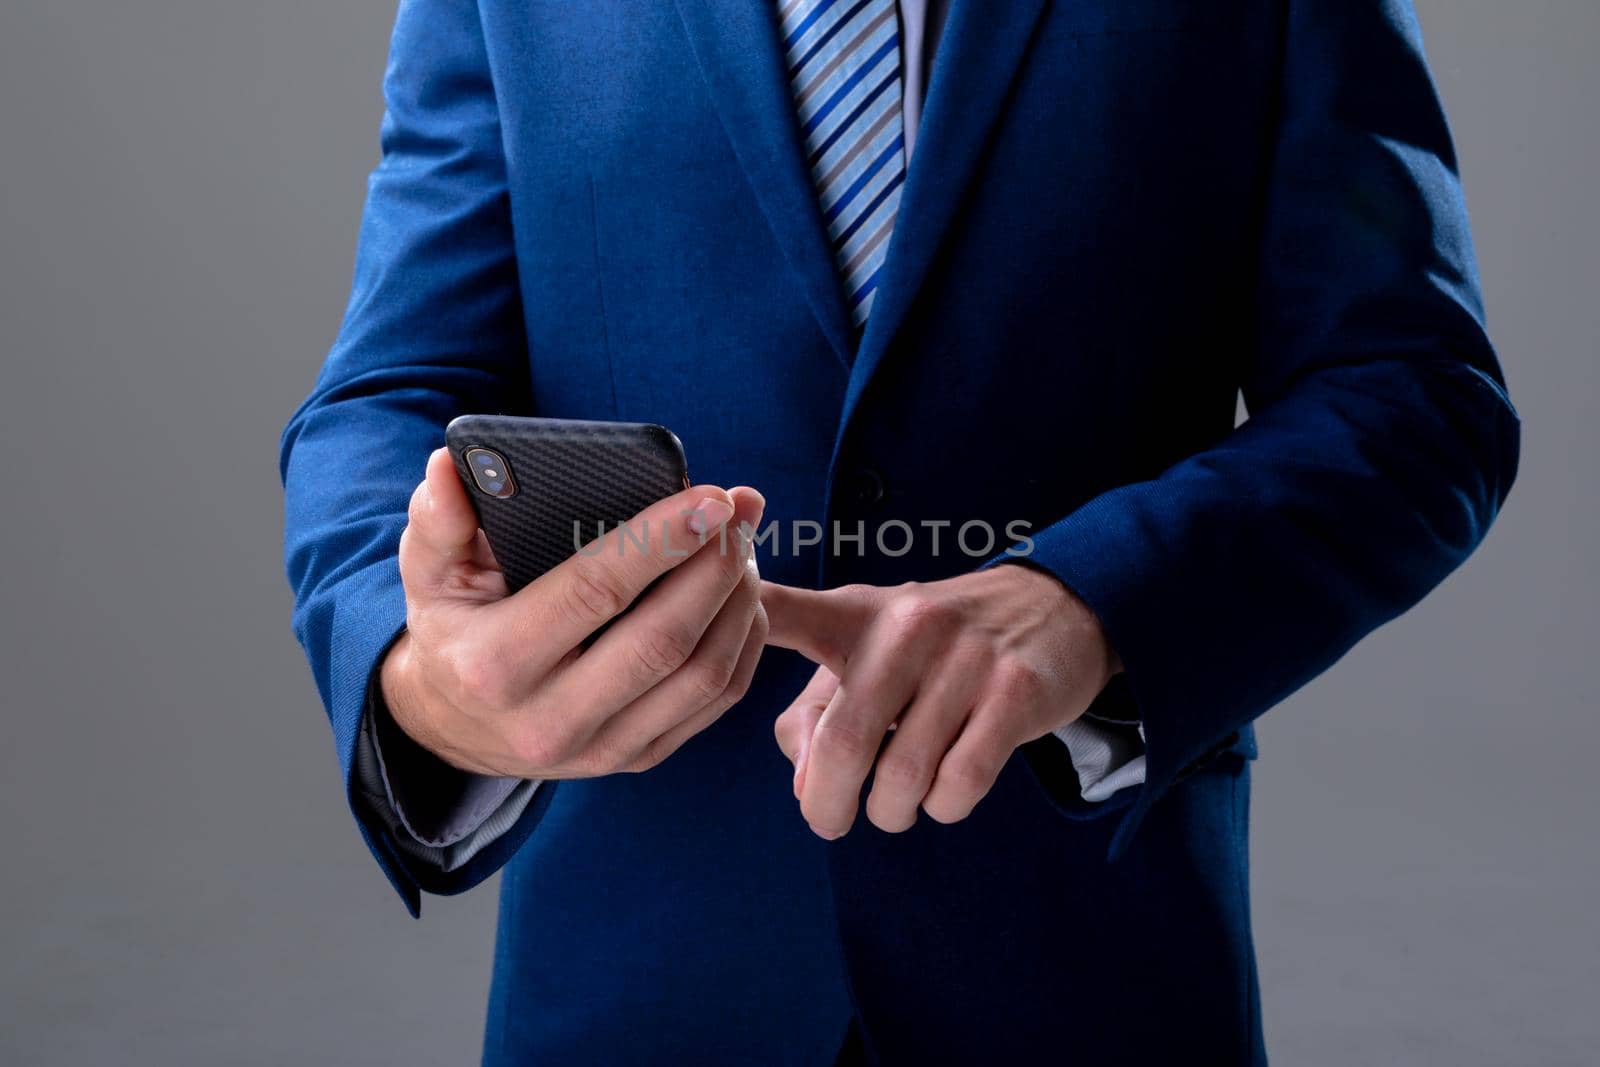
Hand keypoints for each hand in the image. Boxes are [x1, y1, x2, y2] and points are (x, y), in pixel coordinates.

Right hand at [380, 447, 766, 778]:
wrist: (453, 726)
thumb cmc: (454, 628)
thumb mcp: (429, 573)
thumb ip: (439, 519)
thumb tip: (449, 465)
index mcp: (495, 665)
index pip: (594, 593)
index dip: (660, 542)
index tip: (710, 497)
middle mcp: (550, 718)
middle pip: (663, 640)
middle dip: (716, 567)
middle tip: (742, 512)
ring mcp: (600, 749)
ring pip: (702, 677)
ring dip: (739, 604)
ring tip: (745, 547)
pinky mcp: (637, 759)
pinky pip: (714, 704)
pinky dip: (743, 645)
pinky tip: (745, 597)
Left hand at [765, 566, 1119, 838]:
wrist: (1056, 609)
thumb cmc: (937, 648)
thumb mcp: (871, 656)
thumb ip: (816, 717)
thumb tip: (806, 790)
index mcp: (854, 614)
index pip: (782, 611)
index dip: (740, 623)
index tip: (704, 634)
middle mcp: (905, 627)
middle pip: (842, 743)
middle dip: (825, 804)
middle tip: (827, 821)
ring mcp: (965, 658)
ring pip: (903, 776)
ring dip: (891, 812)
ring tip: (895, 804)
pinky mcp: (1016, 692)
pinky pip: (960, 783)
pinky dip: (942, 808)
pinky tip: (943, 791)